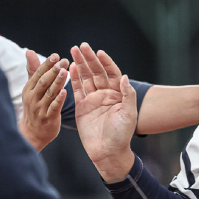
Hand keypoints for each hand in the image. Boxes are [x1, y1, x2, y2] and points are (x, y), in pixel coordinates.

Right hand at [18, 51, 67, 151]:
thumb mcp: (32, 89)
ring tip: (65, 71)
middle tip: (63, 60)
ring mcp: (40, 108)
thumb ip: (34, 70)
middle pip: (43, 81)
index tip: (56, 55)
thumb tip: (29, 51)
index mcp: (29, 88)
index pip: (38, 73)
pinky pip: (53, 107)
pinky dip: (59, 99)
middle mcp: (33, 97)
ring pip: (49, 93)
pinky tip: (65, 91)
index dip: (47, 64)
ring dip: (57, 82)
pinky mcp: (48, 118)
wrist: (32, 133)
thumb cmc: (35, 106)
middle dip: (53, 70)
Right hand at [71, 43, 136, 181]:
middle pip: (96, 72)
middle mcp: (105, 94)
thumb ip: (128, 95)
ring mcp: (93, 99)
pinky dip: (73, 79)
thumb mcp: (129, 114)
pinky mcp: (82, 107)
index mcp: (118, 93)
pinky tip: (69, 68)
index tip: (99, 52)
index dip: (106, 62)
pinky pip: (77, 90)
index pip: (111, 72)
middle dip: (89, 58)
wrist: (108, 152)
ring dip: (80, 64)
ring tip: (72, 51)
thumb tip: (124, 76)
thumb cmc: (122, 135)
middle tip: (81, 46)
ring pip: (85, 78)